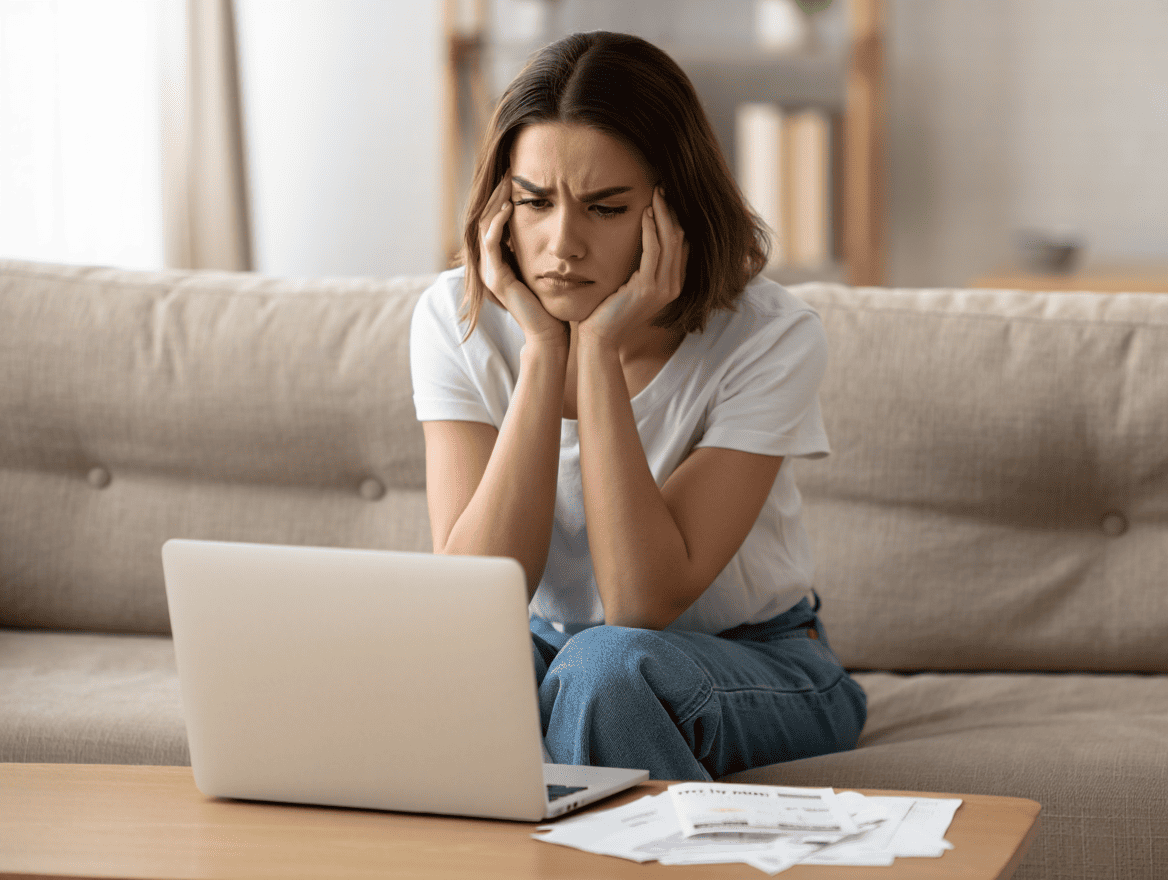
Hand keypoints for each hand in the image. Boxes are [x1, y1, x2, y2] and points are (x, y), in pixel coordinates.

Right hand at [478, 172, 568, 348]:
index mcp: (501, 261)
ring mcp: (490, 272)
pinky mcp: (496, 279)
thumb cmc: (556, 304)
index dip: (503, 197)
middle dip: (497, 194)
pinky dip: (498, 223)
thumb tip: (558, 222)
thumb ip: (545, 248)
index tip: (516, 176)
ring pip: (485, 227)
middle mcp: (491, 265)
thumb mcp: (549, 267)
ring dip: (496, 202)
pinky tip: (510, 208)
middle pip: (486, 219)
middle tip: (508, 170)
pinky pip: (491, 243)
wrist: (552, 334)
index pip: (496, 221)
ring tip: (508, 182)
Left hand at [578, 187, 688, 348]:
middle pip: (680, 238)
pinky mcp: (648, 288)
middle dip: (672, 210)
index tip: (666, 197)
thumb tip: (642, 239)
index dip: (676, 218)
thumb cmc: (610, 310)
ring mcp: (663, 288)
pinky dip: (651, 229)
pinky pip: (653, 251)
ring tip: (656, 192)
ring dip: (663, 213)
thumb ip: (642, 266)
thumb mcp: (631, 284)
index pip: (682, 244)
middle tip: (663, 187)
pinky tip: (645, 212)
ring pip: (670, 241)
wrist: (600, 337)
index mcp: (672, 284)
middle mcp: (673, 286)